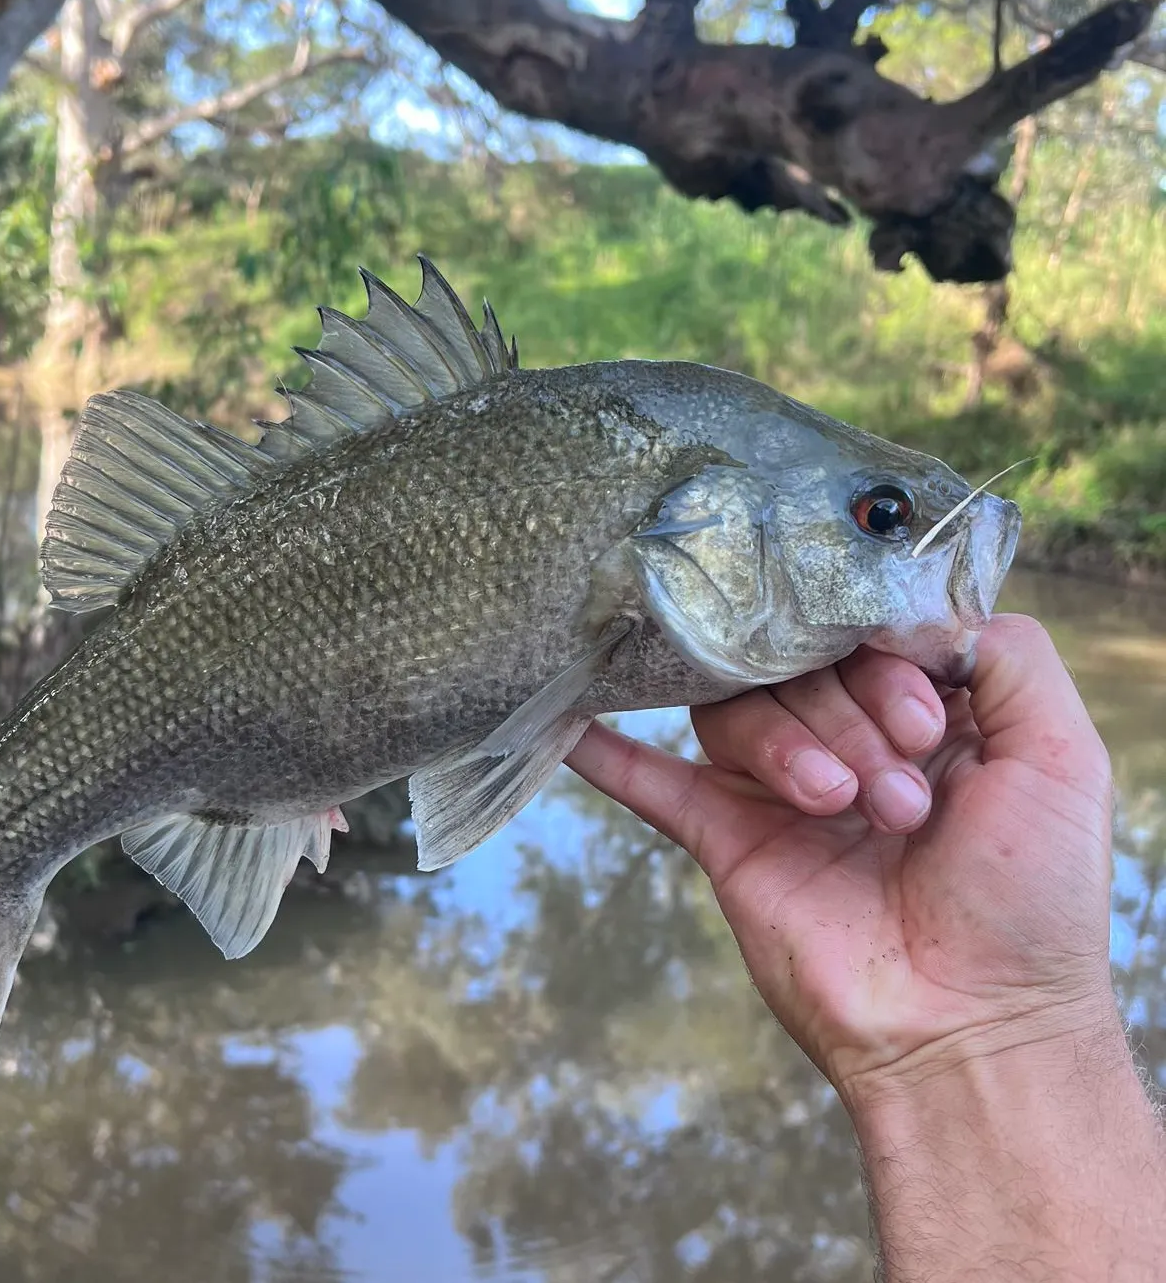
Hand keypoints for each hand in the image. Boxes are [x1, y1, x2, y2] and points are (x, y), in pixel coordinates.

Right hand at [567, 614, 1117, 1096]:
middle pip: (798, 662)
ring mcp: (779, 786)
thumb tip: (900, 603)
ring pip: (738, 710)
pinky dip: (612, 753)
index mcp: (921, 710)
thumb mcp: (1060, 756)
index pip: (866, 629)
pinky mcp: (725, 837)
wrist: (967, 1029)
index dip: (884, 659)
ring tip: (837, 808)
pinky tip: (572, 723)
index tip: (923, 723)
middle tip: (897, 796)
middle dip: (848, 714)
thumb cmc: (1028, 901)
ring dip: (785, 745)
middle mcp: (844, 735)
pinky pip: (653, 780)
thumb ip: (1005, 652)